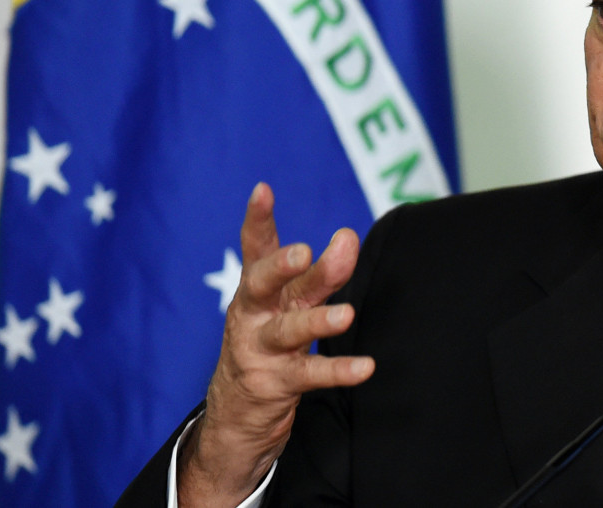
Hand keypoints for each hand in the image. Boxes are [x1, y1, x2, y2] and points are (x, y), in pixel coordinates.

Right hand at [177, 183, 375, 505]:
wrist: (237, 412)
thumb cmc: (270, 342)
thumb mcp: (289, 302)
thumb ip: (321, 272)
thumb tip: (348, 238)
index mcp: (256, 290)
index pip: (255, 248)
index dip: (257, 219)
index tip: (262, 190)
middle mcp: (252, 315)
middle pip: (263, 284)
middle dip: (280, 267)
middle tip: (303, 252)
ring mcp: (260, 349)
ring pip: (288, 330)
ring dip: (318, 321)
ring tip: (345, 315)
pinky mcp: (276, 383)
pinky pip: (311, 375)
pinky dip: (339, 371)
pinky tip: (365, 367)